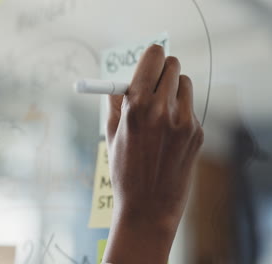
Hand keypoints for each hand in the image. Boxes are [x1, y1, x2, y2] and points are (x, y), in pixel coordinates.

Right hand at [104, 44, 203, 262]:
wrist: (148, 206)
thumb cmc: (124, 171)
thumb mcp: (111, 134)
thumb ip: (117, 102)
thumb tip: (122, 80)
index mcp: (137, 107)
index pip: (153, 58)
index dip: (151, 57)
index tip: (149, 60)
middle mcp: (164, 110)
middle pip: (173, 65)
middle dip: (161, 71)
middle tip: (153, 84)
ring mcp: (185, 122)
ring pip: (185, 84)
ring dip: (173, 89)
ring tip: (160, 110)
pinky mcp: (197, 133)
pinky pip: (190, 108)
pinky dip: (180, 111)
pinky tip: (168, 133)